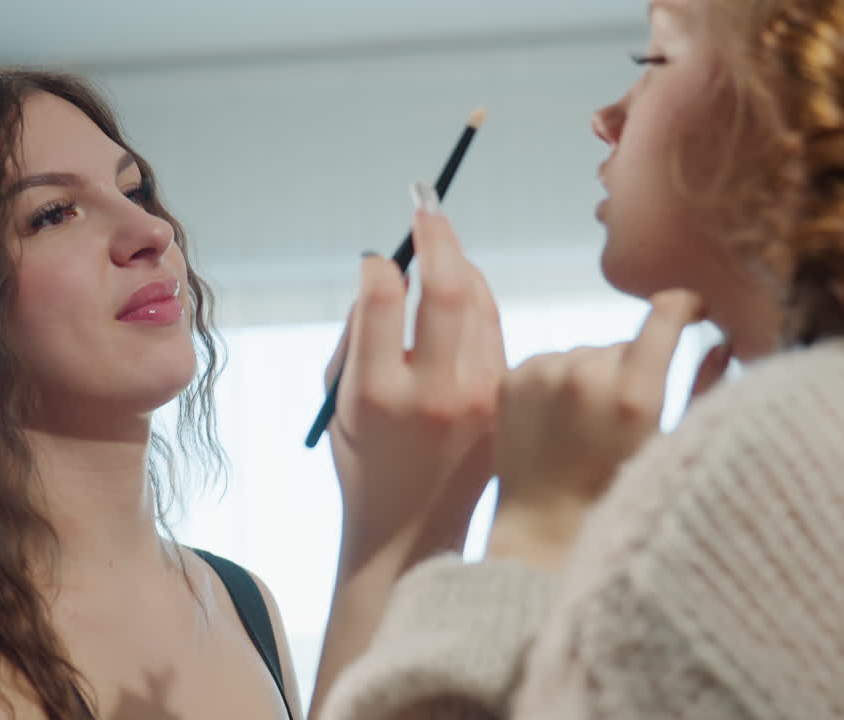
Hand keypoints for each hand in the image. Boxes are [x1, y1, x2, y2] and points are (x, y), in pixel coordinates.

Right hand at [329, 209, 505, 570]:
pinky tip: (461, 288)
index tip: (377, 261)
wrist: (413, 523)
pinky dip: (477, 297)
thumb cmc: (363, 452)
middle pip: (446, 288)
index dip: (379, 265)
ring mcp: (477, 397)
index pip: (380, 296)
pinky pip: (495, 327)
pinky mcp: (504, 400)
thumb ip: (357, 333)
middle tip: (425, 206)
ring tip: (441, 247)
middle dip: (436, 235)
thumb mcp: (338, 398)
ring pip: (478, 301)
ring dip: (458, 262)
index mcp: (376, 392)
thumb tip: (385, 268)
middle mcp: (431, 392)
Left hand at [487, 289, 729, 568]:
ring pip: (586, 352)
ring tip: (590, 426)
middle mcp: (583, 377)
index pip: (665, 314)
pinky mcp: (511, 378)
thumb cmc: (618, 501)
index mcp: (632, 395)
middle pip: (624, 343)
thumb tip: (722, 342)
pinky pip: (550, 362)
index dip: (686, 306)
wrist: (544, 531)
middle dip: (634, 366)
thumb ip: (703, 388)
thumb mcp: (670, 447)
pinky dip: (560, 381)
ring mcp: (541, 375)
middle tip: (627, 417)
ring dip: (595, 374)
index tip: (695, 312)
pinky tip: (561, 422)